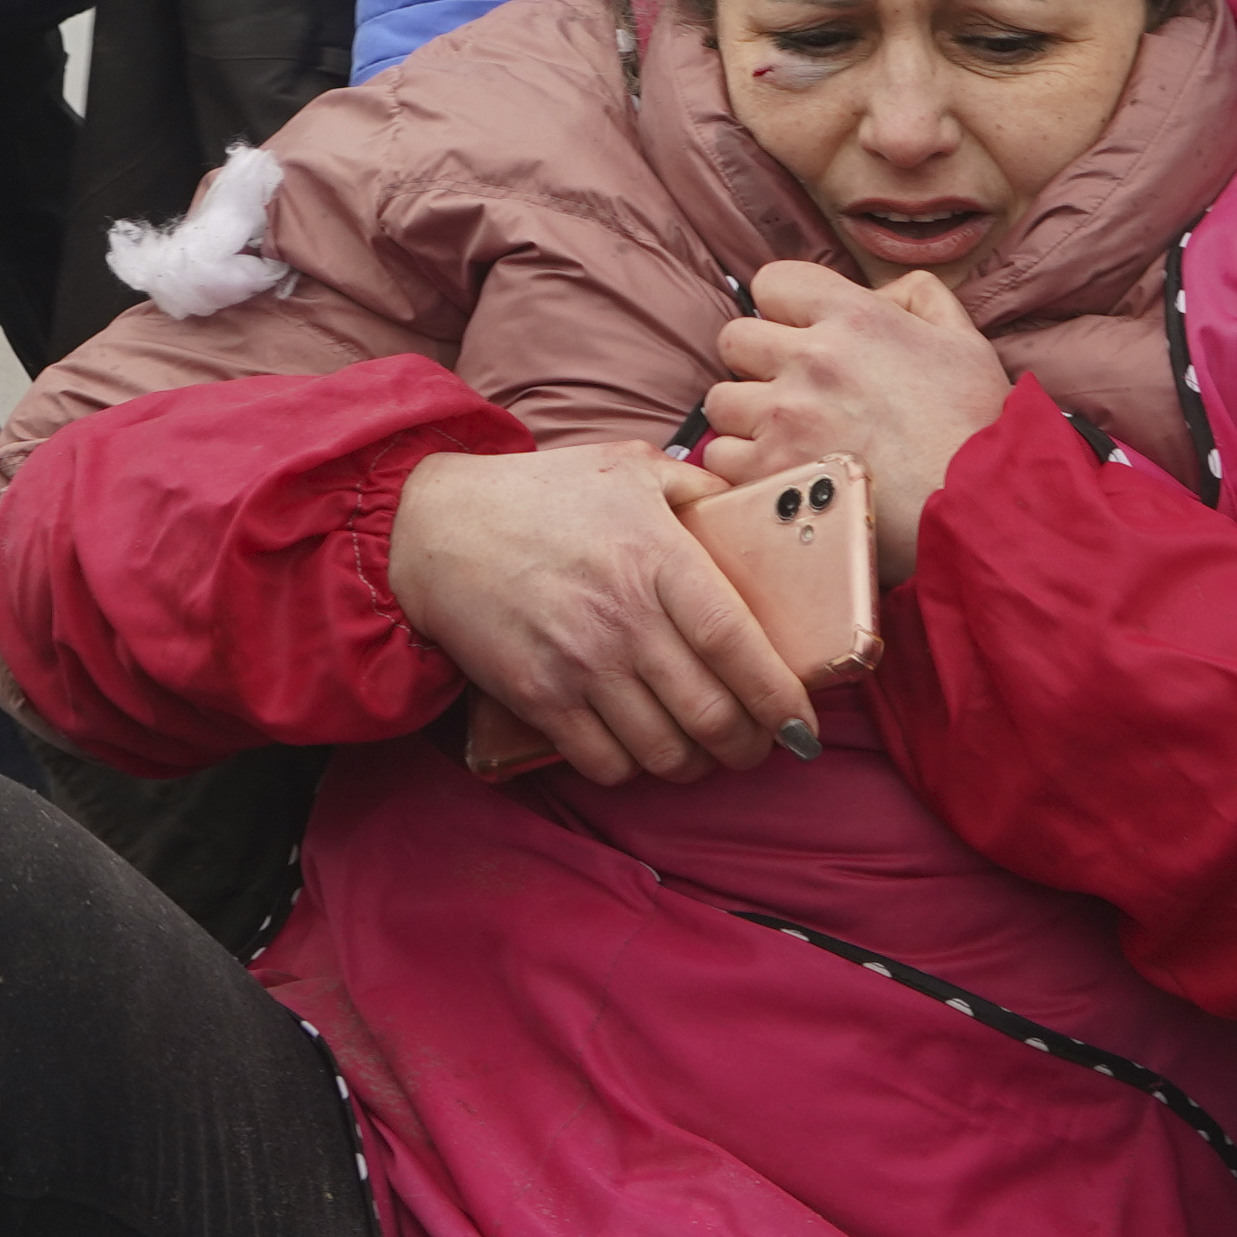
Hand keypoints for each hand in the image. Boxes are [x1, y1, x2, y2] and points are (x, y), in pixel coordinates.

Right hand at [386, 440, 818, 782]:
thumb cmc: (541, 496)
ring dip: (694, 764)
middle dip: (747, 746)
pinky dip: (634, 770)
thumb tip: (753, 512)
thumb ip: (696, 487)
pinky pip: (606, 764)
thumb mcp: (627, 466)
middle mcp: (623, 619)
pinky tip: (641, 749)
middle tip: (757, 744)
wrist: (433, 528)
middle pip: (711, 715)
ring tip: (702, 751)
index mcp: (657, 559)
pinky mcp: (539, 699)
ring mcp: (579, 665)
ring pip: (665, 751)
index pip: (737, 645)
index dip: (780, 697)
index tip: (802, 724)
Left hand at [700, 261, 1012, 573]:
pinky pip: (720, 456)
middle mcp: (811, 357)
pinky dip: (741, 467)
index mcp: (854, 315)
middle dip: (757, 362)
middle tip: (790, 391)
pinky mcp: (769, 471)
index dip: (782, 308)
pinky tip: (778, 473)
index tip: (799, 335)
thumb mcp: (963, 340)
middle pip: (735, 338)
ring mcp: (784, 415)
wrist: (978, 505)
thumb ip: (918, 296)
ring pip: (719, 400)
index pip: (772, 282)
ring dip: (745, 417)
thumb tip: (880, 292)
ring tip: (784, 437)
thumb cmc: (975, 427)